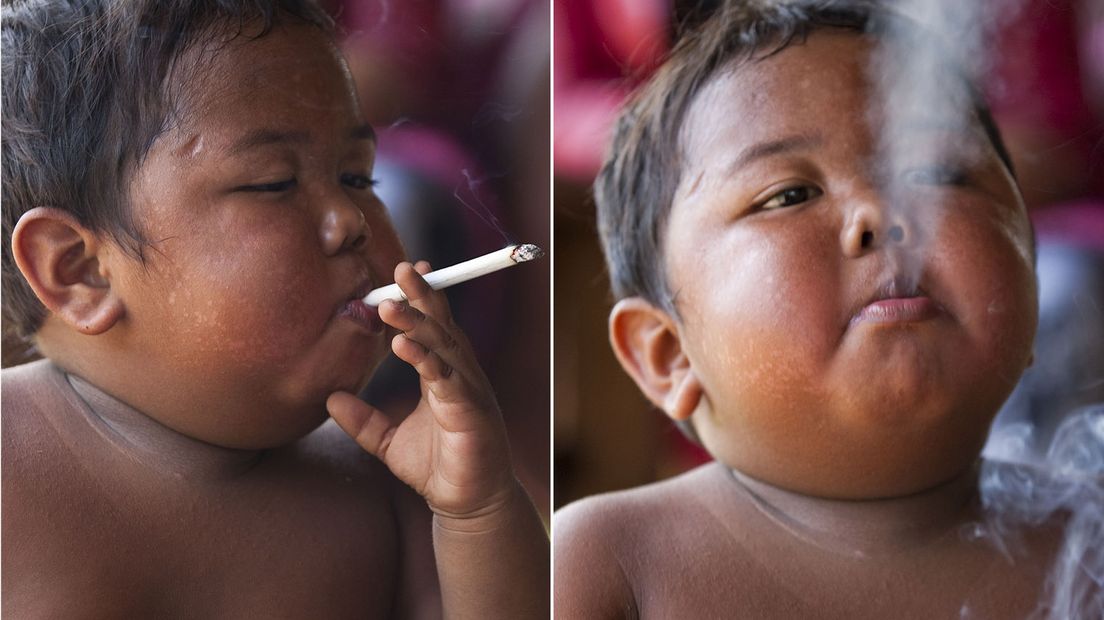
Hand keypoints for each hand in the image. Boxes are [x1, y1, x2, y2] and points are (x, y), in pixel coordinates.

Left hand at [327, 261, 514, 517]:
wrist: (467, 504)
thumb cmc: (437, 467)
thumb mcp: (388, 441)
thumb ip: (362, 420)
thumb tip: (330, 398)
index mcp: (443, 373)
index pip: (433, 325)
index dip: (421, 297)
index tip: (403, 270)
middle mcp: (460, 374)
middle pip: (441, 325)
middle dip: (421, 296)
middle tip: (399, 269)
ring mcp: (468, 391)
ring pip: (444, 346)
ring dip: (418, 323)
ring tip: (390, 305)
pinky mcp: (471, 413)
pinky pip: (448, 380)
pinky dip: (427, 360)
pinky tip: (404, 347)